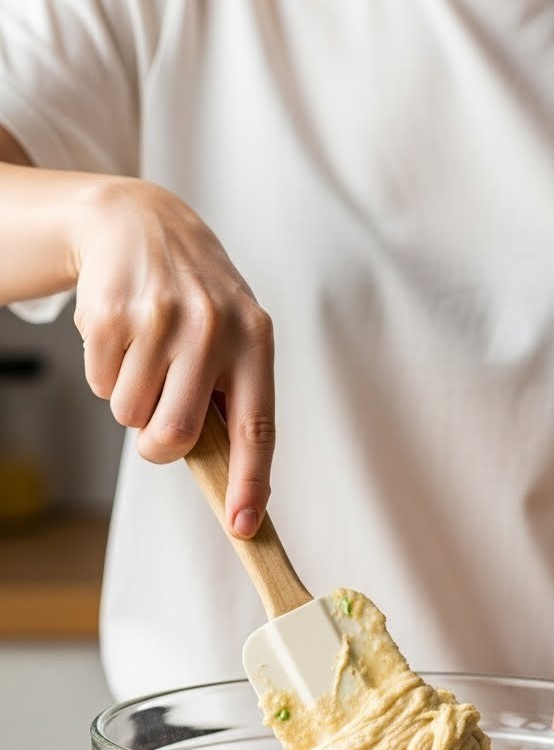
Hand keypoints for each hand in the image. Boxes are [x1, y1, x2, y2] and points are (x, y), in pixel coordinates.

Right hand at [73, 178, 273, 536]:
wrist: (141, 222)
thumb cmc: (195, 297)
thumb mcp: (232, 333)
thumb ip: (234, 396)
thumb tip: (229, 479)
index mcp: (255, 339)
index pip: (257, 427)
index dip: (250, 483)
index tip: (244, 526)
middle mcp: (212, 327)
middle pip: (176, 435)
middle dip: (158, 446)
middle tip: (156, 425)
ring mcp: (159, 319)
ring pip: (130, 414)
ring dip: (131, 400)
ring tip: (145, 356)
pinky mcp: (111, 314)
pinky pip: (99, 384)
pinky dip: (105, 373)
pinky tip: (123, 337)